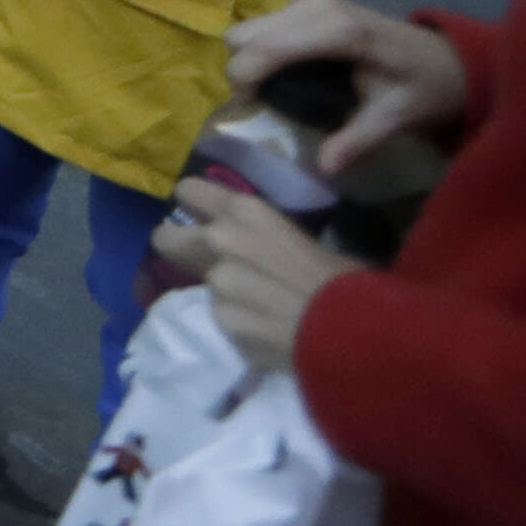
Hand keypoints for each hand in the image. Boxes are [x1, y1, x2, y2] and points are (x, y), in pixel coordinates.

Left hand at [169, 185, 355, 379]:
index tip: (199, 217)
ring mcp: (218, 285)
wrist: (358, 333)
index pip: (188, 191)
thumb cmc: (347, 280)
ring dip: (223, 294)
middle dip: (179, 249)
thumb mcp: (302, 238)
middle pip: (166, 238)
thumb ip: (264, 233)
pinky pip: (225, 320)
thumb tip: (255, 238)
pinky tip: (270, 331)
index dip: (192, 207)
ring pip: (205, 286)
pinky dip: (240, 325)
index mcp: (246, 212)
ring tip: (261, 307)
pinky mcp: (223, 323)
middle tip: (204, 262)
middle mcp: (221, 241)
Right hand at [226, 0, 471, 170]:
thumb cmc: (424, 86)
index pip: (265, 48)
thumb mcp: (397, 116)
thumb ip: (359, 139)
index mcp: (338, 31)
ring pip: (247, 27)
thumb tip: (324, 168)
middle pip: (243, 34)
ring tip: (274, 91)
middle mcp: (316, 7)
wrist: (450, 59)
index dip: (244, 80)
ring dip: (250, 59)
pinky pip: (264, 24)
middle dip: (242, 71)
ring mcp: (310, 1)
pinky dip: (262, 49)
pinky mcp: (308, 3)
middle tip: (263, 104)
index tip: (252, 112)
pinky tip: (289, 71)